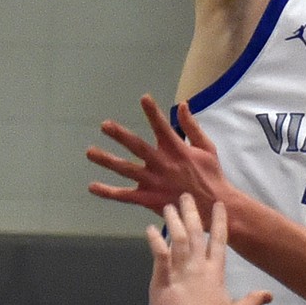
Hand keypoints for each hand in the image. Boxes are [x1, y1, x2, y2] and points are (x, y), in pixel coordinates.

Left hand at [87, 94, 228, 221]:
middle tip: (105, 125)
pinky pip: (126, 196)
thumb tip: (182, 105)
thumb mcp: (207, 147)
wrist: (214, 206)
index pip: (162, 126)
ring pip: (126, 169)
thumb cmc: (211, 175)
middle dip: (120, 135)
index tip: (144, 98)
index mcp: (177, 149)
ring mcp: (154, 182)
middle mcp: (162, 164)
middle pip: (137, 147)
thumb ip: (192, 127)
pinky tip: (93, 187)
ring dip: (107, 160)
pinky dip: (109, 192)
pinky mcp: (150, 199)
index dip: (152, 112)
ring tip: (90, 152)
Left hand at [148, 196, 270, 304]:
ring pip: (176, 239)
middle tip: (185, 195)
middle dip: (191, 212)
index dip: (219, 221)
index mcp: (216, 273)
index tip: (218, 204)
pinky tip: (149, 229)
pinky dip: (154, 242)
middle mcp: (199, 267)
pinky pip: (159, 257)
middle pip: (195, 233)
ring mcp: (181, 273)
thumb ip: (253, 300)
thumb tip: (269, 295)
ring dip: (172, 221)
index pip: (219, 240)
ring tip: (168, 206)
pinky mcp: (164, 282)